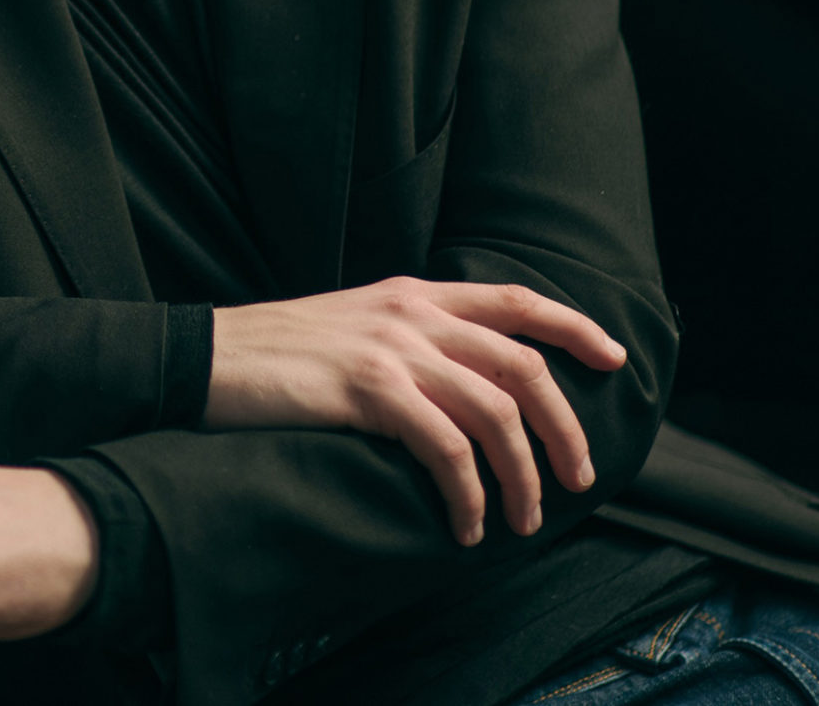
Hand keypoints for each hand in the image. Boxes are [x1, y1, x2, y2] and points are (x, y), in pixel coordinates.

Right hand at [207, 277, 626, 545]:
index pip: (514, 299)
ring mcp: (390, 348)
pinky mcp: (366, 389)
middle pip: (522, 364)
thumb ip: (407, 340)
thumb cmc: (274, 354)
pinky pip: (444, 448)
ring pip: (494, 412)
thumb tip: (464, 387)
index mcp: (412, 294)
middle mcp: (411, 313)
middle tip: (579, 477)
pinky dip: (467, 493)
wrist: (205, 357)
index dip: (573, 327)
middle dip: (564, 427)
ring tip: (523, 519)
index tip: (612, 359)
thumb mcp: (352, 324)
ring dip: (522, 475)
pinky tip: (466, 525)